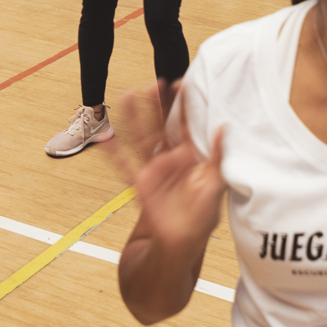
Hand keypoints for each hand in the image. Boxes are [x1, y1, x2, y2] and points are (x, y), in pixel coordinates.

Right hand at [106, 81, 226, 254]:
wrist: (181, 244)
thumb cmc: (202, 218)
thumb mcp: (217, 185)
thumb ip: (218, 156)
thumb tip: (224, 129)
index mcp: (191, 157)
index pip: (186, 125)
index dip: (184, 105)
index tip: (182, 83)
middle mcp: (171, 159)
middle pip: (162, 125)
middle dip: (159, 104)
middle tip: (156, 82)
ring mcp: (154, 169)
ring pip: (142, 137)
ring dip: (135, 116)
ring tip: (129, 94)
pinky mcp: (140, 183)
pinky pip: (124, 165)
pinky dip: (112, 152)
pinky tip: (103, 137)